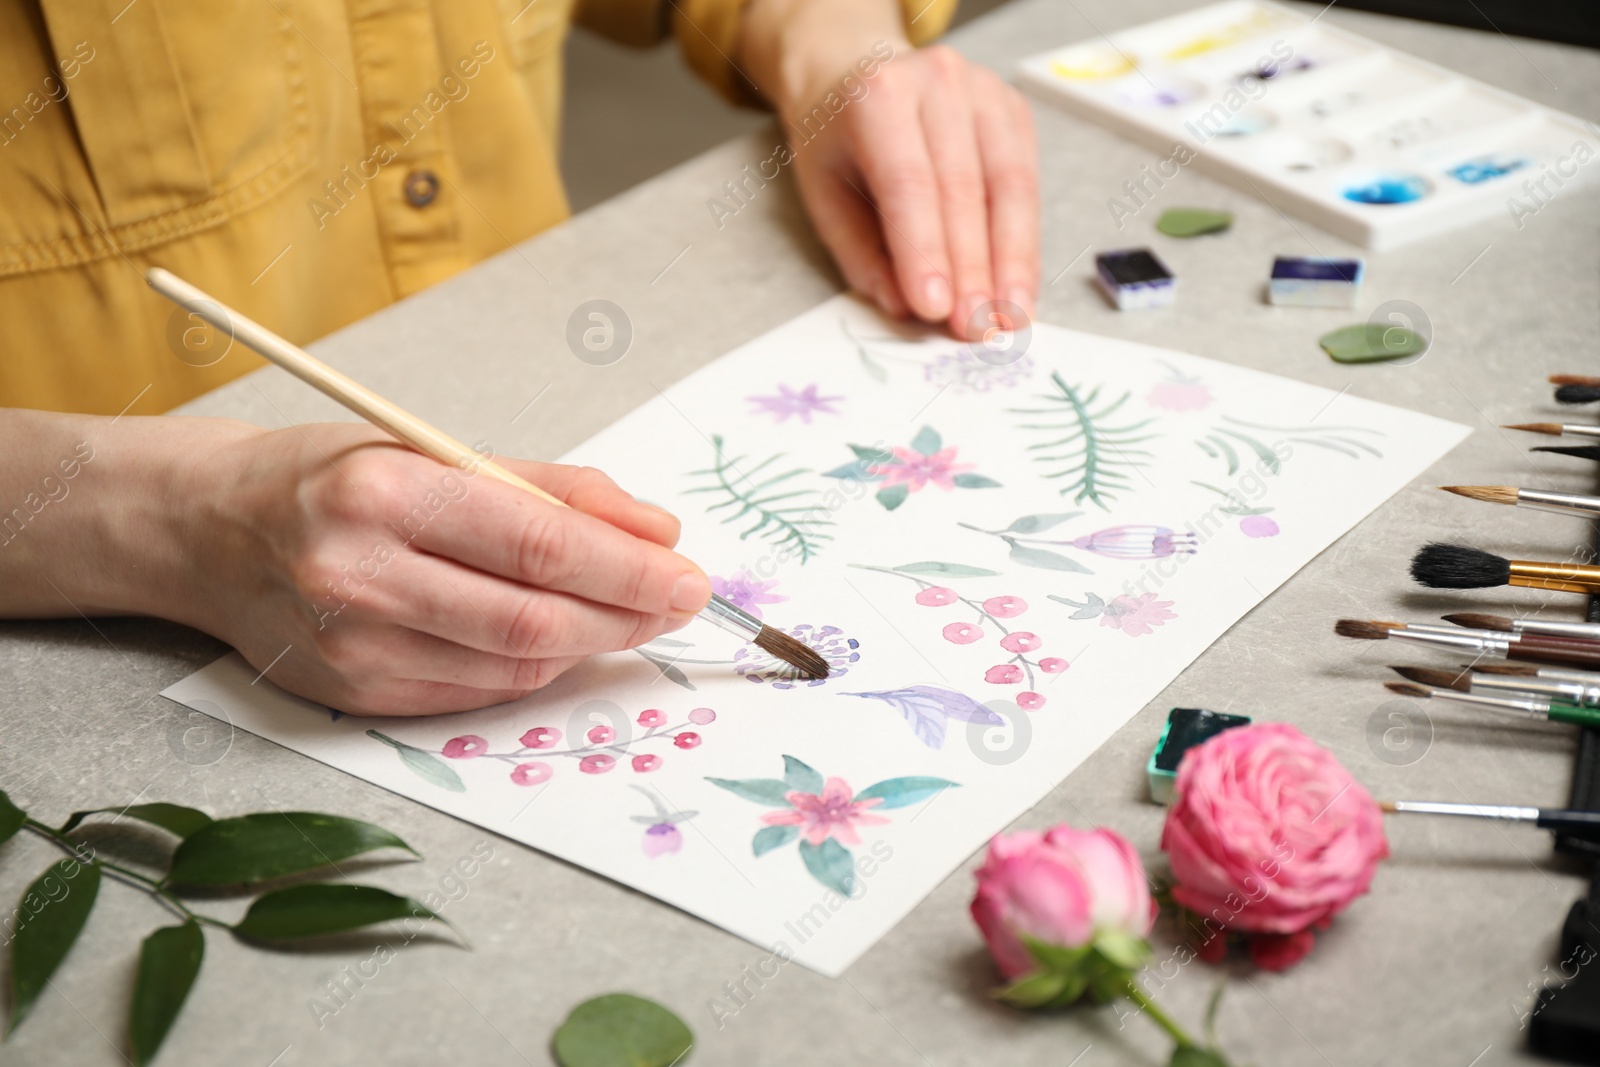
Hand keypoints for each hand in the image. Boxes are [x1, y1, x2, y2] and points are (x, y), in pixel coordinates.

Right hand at [169, 423, 708, 714]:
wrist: (208, 531)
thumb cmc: (333, 477)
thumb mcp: (434, 448)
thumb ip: (552, 489)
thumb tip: (658, 531)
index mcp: (384, 489)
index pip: (538, 544)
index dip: (628, 569)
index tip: (690, 575)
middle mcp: (360, 572)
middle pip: (533, 616)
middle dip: (628, 615)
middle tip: (682, 602)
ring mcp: (353, 643)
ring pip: (514, 663)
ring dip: (593, 645)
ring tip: (634, 616)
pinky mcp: (354, 692)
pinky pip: (479, 690)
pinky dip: (537, 668)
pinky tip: (564, 640)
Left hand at [741, 0, 1039, 340]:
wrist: (853, 73)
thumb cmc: (836, 142)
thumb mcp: (825, 197)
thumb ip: (862, 255)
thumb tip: (906, 309)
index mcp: (878, 97)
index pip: (908, 183)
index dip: (925, 250)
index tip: (936, 310)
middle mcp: (937, 82)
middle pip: (965, 188)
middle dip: (973, 269)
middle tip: (976, 329)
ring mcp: (984, 91)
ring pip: (1009, 186)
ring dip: (1011, 261)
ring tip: (1008, 318)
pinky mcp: (1014, 110)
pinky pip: (1027, 184)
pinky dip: (1024, 242)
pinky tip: (1019, 287)